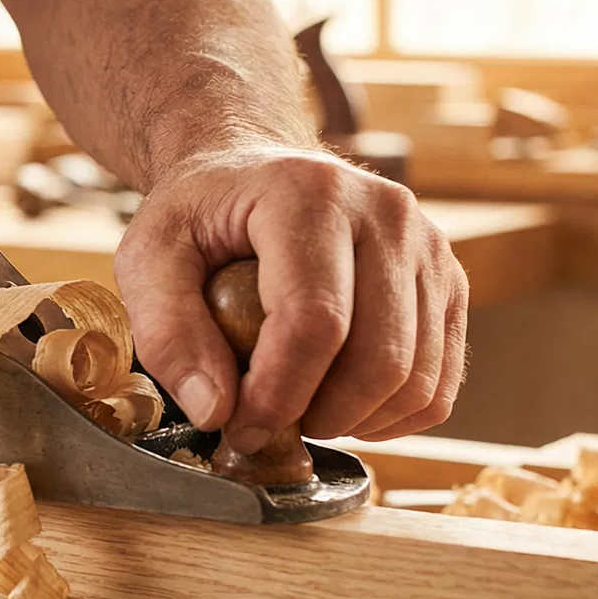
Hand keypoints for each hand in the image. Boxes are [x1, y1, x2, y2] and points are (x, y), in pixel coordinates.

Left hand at [114, 144, 468, 446]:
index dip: (279, 394)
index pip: (315, 320)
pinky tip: (343, 407)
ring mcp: (429, 247)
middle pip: (380, 357)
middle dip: (321, 417)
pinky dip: (394, 418)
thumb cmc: (200, 216)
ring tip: (301, 412)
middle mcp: (387, 212)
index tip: (239, 429)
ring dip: (358, 423)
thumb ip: (167, 333)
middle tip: (269, 427)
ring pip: (418, 379)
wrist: (252, 169)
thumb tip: (214, 412)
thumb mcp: (148, 258)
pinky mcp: (449, 281)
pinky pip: (441, 383)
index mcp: (310, 195)